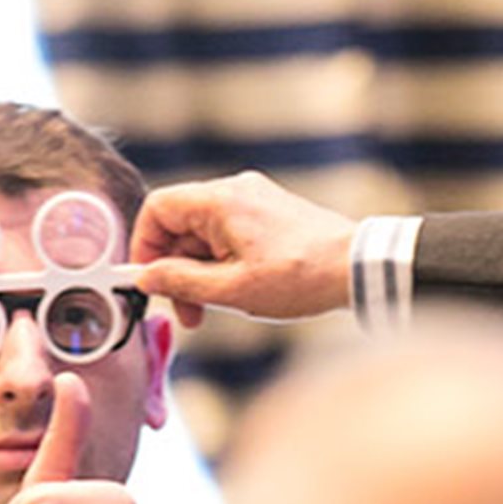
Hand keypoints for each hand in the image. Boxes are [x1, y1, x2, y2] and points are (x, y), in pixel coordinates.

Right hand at [130, 170, 354, 328]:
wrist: (358, 268)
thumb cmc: (301, 277)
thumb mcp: (233, 289)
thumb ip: (181, 282)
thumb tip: (146, 277)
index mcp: (220, 200)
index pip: (158, 208)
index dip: (144, 245)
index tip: (148, 280)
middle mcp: (236, 191)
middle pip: (181, 225)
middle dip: (176, 270)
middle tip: (187, 312)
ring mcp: (255, 201)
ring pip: (206, 234)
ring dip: (200, 273)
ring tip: (211, 311)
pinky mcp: (270, 215)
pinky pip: (230, 236)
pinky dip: (223, 265)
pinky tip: (236, 293)